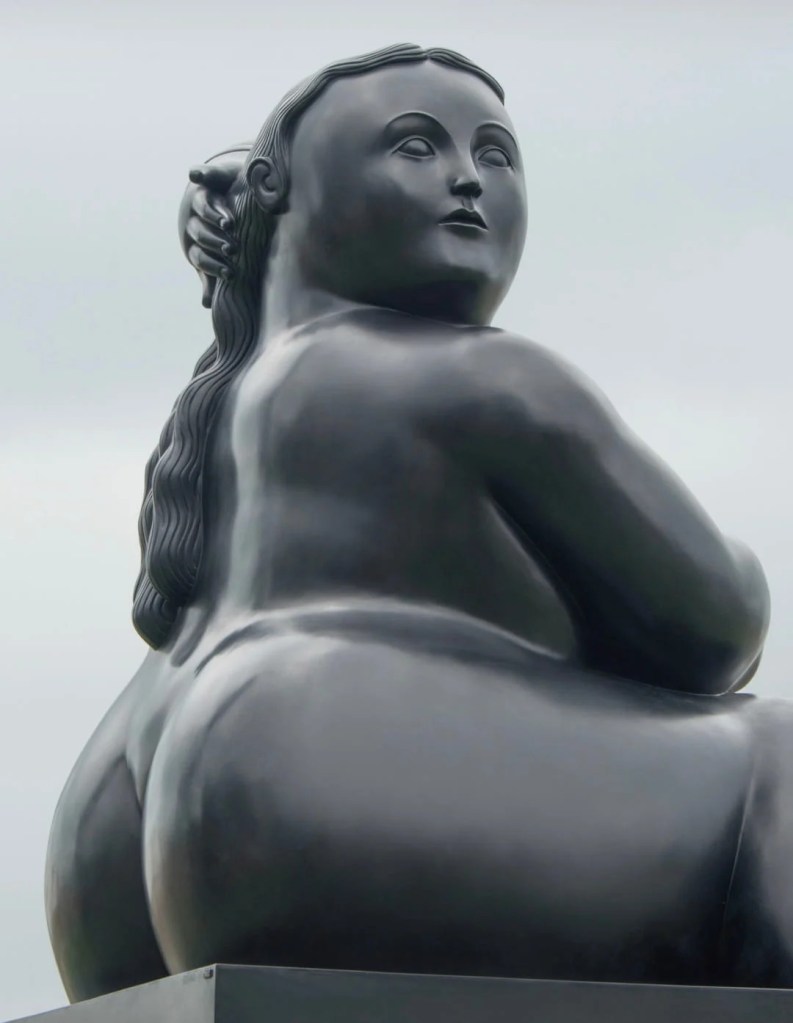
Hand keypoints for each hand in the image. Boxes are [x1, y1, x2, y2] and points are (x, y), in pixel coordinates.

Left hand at [178, 152, 246, 306]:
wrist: (230, 196)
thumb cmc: (228, 236)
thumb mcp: (223, 256)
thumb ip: (215, 274)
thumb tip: (206, 305)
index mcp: (196, 243)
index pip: (199, 256)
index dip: (212, 265)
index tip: (230, 274)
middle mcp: (195, 220)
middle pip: (199, 233)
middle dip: (215, 242)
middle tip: (232, 250)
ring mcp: (201, 198)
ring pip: (202, 208)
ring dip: (214, 216)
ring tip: (229, 224)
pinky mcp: (211, 177)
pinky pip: (204, 176)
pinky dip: (199, 175)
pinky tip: (195, 176)